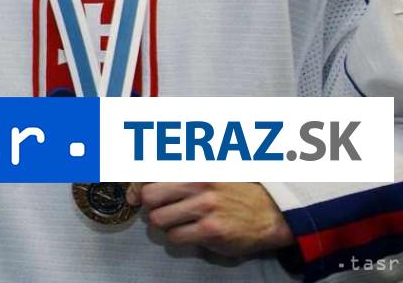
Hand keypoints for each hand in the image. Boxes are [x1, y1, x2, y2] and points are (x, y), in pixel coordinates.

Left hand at [126, 182, 293, 258]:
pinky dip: (178, 237)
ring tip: (178, 221)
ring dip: (164, 224)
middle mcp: (197, 182)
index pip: (150, 169)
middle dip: (149, 206)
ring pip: (158, 220)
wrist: (271, 212)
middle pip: (148, 196)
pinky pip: (176, 238)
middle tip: (159, 209)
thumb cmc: (234, 189)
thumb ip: (175, 172)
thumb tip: (137, 187)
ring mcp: (204, 207)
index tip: (132, 195)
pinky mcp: (211, 231)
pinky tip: (191, 231)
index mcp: (194, 164)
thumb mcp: (207, 170)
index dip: (134, 184)